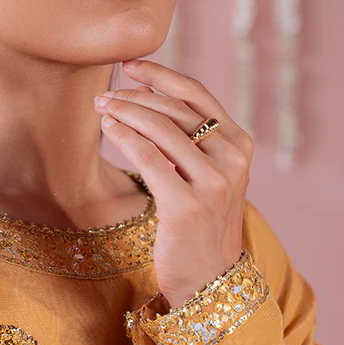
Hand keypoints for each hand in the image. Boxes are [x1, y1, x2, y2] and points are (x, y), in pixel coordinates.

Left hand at [95, 60, 253, 308]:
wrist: (209, 280)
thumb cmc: (201, 224)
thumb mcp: (209, 176)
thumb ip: (193, 142)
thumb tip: (149, 101)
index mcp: (240, 145)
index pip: (197, 94)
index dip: (161, 74)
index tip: (130, 64)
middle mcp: (232, 159)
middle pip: (174, 108)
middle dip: (135, 95)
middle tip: (105, 94)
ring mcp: (213, 183)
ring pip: (160, 128)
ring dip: (125, 111)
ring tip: (103, 108)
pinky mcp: (186, 205)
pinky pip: (148, 157)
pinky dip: (124, 136)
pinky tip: (109, 129)